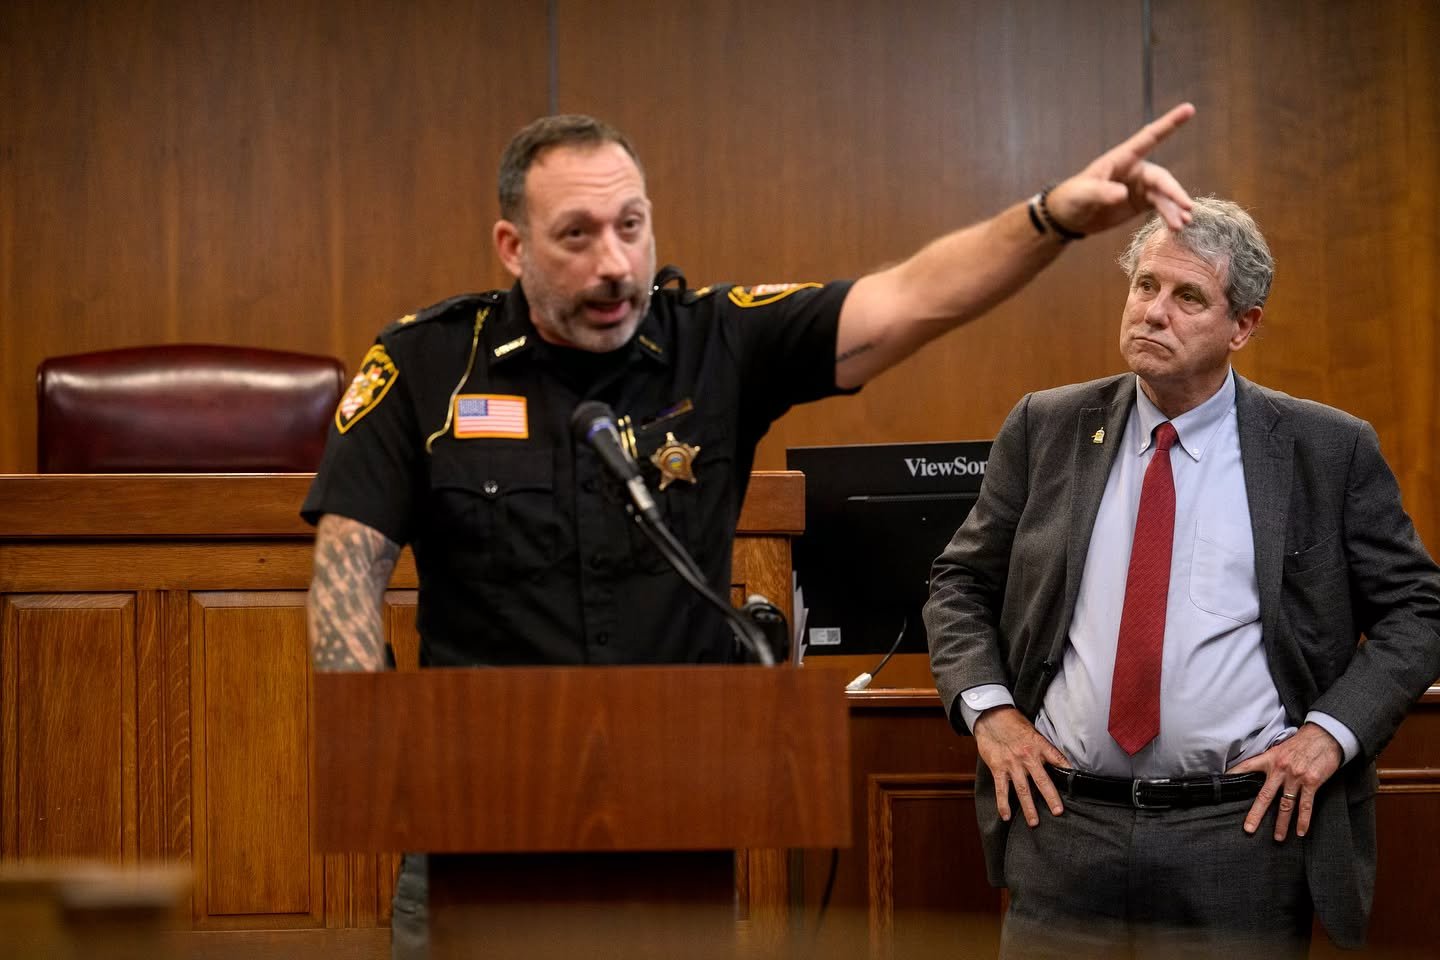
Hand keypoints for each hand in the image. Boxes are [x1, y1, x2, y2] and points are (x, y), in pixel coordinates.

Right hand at [972, 706, 1071, 827]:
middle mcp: (1027, 757)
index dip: (1067, 770)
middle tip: (1058, 812)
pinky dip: (1003, 804)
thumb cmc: (1013, 723)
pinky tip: (1006, 816)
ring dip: (1028, 807)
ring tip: (1034, 823)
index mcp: (1038, 745)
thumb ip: (1044, 747)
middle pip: (1042, 781)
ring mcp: (1011, 764)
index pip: (1057, 759)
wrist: (990, 716)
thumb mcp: (1033, 731)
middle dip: (1051, 798)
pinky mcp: (998, 768)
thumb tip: (1057, 762)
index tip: (1077, 781)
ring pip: (1022, 789)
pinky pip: (1001, 789)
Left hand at [1046, 102, 1196, 235]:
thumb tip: (1122, 194)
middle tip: (1187, 207)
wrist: (1068, 218)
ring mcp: (1140, 187)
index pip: (1149, 137)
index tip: (1189, 109)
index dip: (1169, 123)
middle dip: (1174, 192)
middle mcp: (1136, 170)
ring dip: (1174, 208)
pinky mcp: (1140, 203)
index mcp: (1122, 158)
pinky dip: (1169, 216)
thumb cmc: (1072, 198)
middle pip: (1161, 178)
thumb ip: (1101, 192)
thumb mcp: (1083, 194)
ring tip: (1181, 224)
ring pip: (1164, 195)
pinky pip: (1160, 207)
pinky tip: (1176, 226)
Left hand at [1227, 723, 1342, 840]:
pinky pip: (1306, 805)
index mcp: (1270, 759)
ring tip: (1277, 837)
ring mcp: (1296, 777)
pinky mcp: (1312, 782)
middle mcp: (1280, 769)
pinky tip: (1300, 831)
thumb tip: (1260, 772)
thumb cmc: (1302, 742)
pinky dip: (1303, 820)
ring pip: (1285, 805)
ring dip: (1281, 823)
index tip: (1223, 783)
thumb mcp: (1280, 747)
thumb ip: (1270, 760)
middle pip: (1265, 795)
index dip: (1234, 774)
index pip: (1247, 767)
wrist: (1325, 736)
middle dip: (1256, 814)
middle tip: (1249, 828)